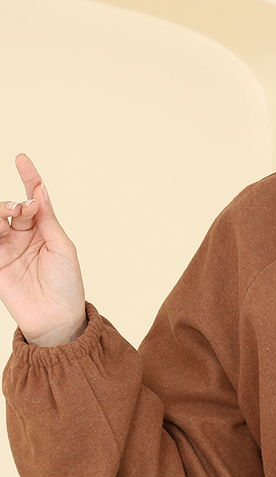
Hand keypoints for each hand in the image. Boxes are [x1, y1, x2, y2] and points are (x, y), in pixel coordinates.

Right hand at [0, 154, 87, 344]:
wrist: (56, 318)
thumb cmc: (66, 284)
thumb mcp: (62, 247)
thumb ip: (48, 219)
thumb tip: (39, 191)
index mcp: (43, 229)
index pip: (33, 197)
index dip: (28, 177)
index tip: (21, 158)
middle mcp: (23, 235)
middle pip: (11, 207)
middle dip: (14, 202)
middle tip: (23, 209)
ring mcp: (6, 248)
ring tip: (8, 214)